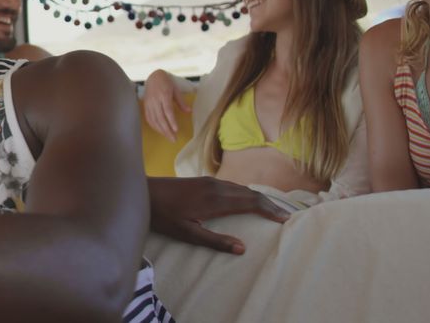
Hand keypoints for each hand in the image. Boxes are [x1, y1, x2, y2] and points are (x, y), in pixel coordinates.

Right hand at [142, 70, 190, 141]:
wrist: (153, 77)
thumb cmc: (166, 83)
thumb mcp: (176, 89)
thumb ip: (181, 101)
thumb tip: (189, 111)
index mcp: (163, 95)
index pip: (167, 110)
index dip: (171, 121)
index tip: (176, 130)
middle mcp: (155, 100)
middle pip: (160, 118)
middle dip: (167, 130)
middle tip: (174, 139)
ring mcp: (149, 104)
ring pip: (153, 120)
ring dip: (161, 130)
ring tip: (169, 137)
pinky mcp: (145, 106)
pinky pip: (149, 119)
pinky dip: (154, 126)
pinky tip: (160, 131)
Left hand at [147, 176, 288, 253]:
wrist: (143, 192)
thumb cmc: (163, 216)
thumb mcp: (188, 233)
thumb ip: (215, 240)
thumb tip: (242, 248)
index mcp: (216, 199)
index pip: (252, 202)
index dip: (270, 210)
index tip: (285, 218)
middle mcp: (217, 187)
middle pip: (250, 193)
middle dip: (269, 204)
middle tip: (285, 215)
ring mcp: (210, 181)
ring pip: (241, 188)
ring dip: (258, 198)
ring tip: (270, 209)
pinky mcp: (203, 181)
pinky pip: (232, 186)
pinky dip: (245, 193)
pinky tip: (246, 200)